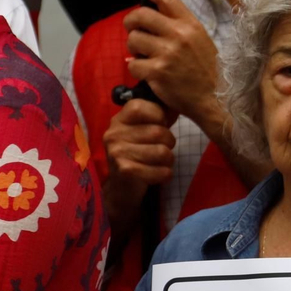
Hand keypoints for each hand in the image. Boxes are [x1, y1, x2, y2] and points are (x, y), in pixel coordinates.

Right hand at [102, 98, 175, 231]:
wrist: (122, 187)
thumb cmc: (138, 153)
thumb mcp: (143, 130)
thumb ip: (157, 115)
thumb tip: (177, 103)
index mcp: (119, 119)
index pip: (141, 106)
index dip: (159, 115)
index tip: (160, 125)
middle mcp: (114, 133)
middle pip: (158, 131)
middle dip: (169, 142)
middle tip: (162, 149)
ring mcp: (117, 152)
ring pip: (163, 152)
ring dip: (169, 160)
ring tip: (160, 162)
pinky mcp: (125, 170)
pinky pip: (161, 170)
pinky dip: (166, 174)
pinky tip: (159, 174)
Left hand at [121, 0, 220, 128]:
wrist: (216, 99)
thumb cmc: (207, 71)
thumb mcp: (200, 40)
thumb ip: (177, 27)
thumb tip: (149, 22)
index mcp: (190, 23)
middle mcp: (179, 34)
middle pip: (140, 15)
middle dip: (130, 23)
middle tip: (133, 32)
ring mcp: (167, 53)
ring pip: (133, 40)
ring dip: (133, 49)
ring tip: (144, 57)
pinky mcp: (158, 72)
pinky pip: (133, 64)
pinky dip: (136, 70)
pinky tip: (148, 75)